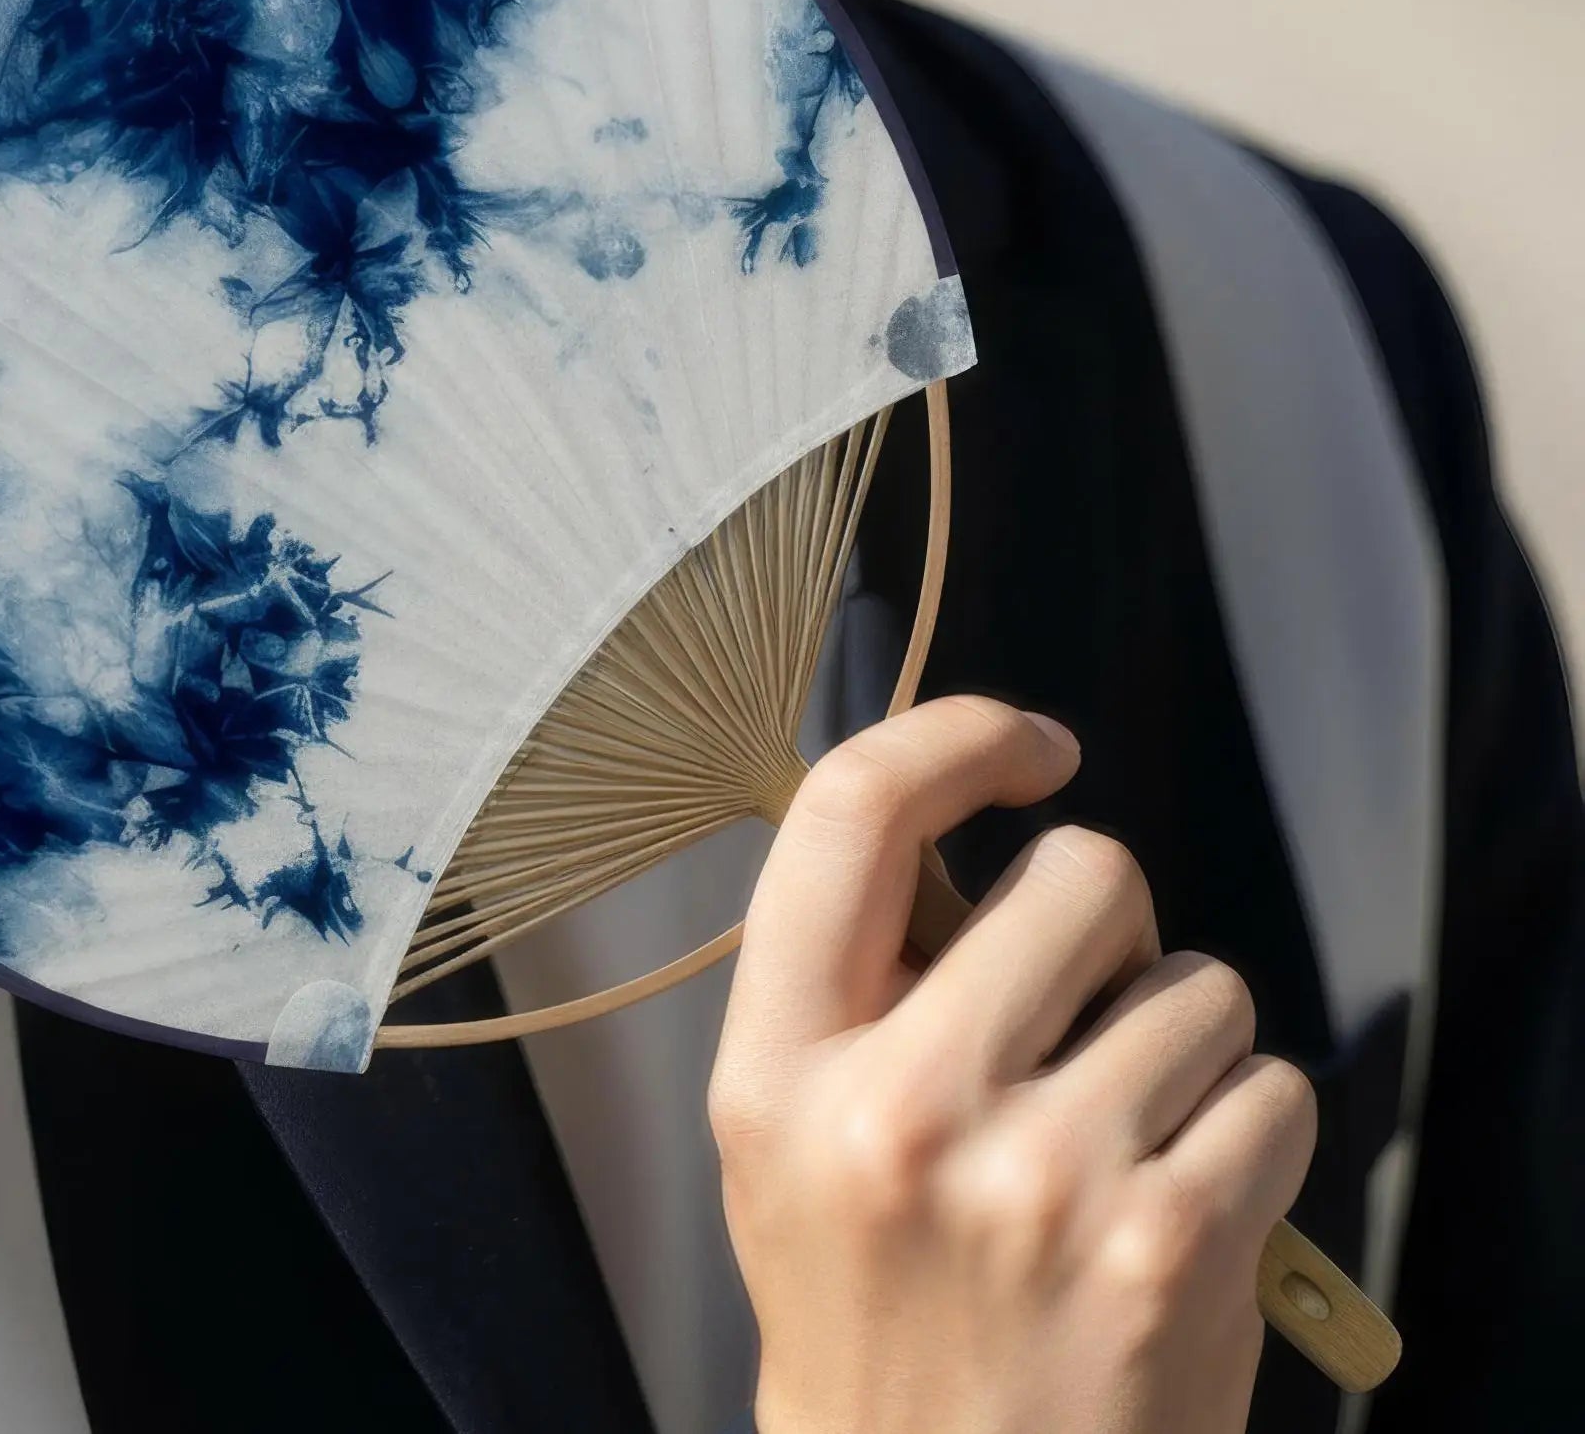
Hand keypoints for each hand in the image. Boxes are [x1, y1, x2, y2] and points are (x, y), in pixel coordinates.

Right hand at [709, 696, 1317, 1433]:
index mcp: (779, 1071)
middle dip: (1105, 921)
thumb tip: (959, 823)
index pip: (851, 813)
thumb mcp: (788, 1140)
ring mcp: (1046, 1180)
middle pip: (1080, 873)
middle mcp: (903, 1110)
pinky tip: (1181, 1205)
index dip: (954, 737)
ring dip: (1179, 1042)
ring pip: (1198, 984)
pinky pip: (1269, 1089)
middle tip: (1077, 1012)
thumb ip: (851, 984)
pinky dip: (1244, 1132)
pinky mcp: (1174, 1248)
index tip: (1025, 747)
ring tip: (1120, 1136)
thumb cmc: (869, 1312)